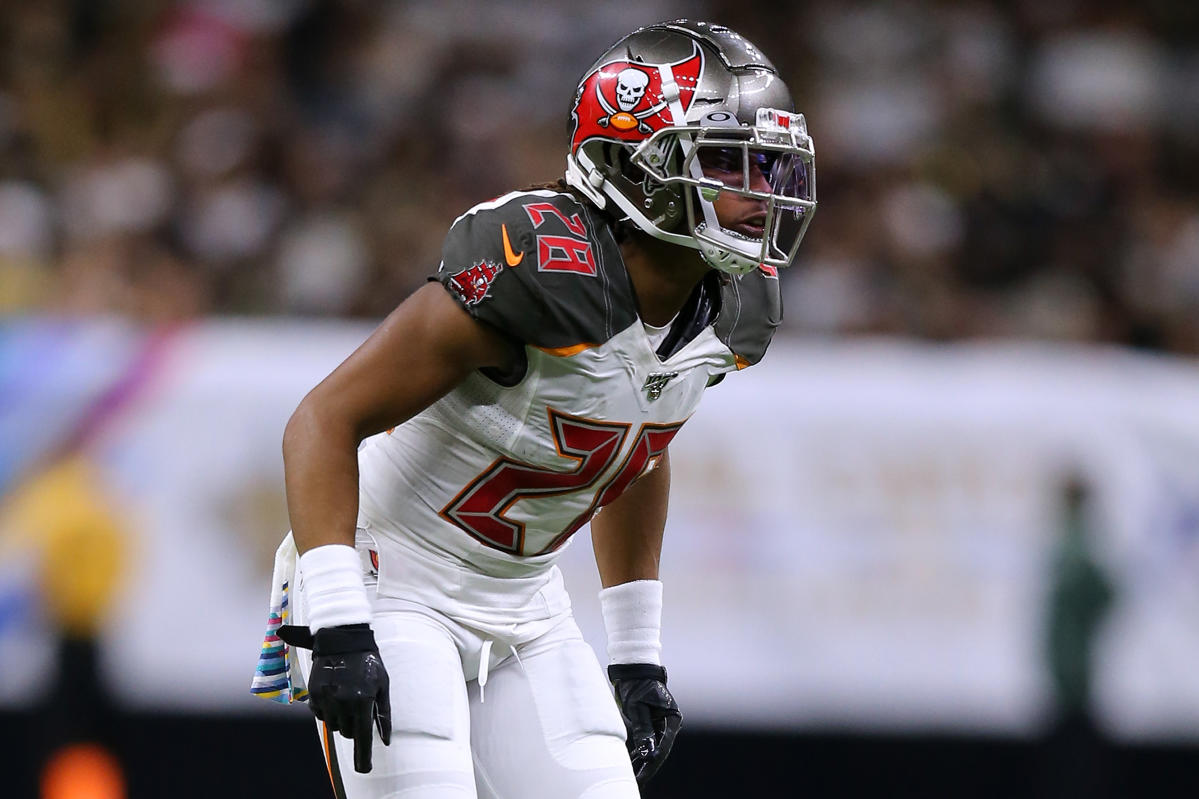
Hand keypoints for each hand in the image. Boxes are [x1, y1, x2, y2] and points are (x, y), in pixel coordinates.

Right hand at [278, 623, 391, 772]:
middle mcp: (344, 702)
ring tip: (347, 697)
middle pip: (347, 733)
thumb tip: (385, 740)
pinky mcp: (314, 695)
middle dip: (353, 726)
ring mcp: (327, 699)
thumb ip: (384, 714)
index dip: (363, 756)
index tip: (364, 769)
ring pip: (333, 726)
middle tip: (358, 707)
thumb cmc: (369, 662)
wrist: (344, 639)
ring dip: (340, 719)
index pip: (362, 736)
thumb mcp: (383, 685)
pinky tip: (334, 694)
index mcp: (363, 700)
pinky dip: (327, 711)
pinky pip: (320, 715)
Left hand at [608, 663, 681, 784]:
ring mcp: (662, 723)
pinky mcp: (653, 722)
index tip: (643, 776)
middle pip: (660, 750)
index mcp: (672, 718)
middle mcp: (669, 722)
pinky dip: (641, 751)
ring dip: (643, 761)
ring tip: (634, 776)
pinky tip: (633, 762)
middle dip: (648, 767)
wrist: (634, 669)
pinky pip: (648, 741)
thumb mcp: (638, 708)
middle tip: (638, 782)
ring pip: (653, 748)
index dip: (653, 764)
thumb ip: (643, 730)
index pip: (663, 747)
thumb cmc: (636, 684)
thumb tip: (647, 753)